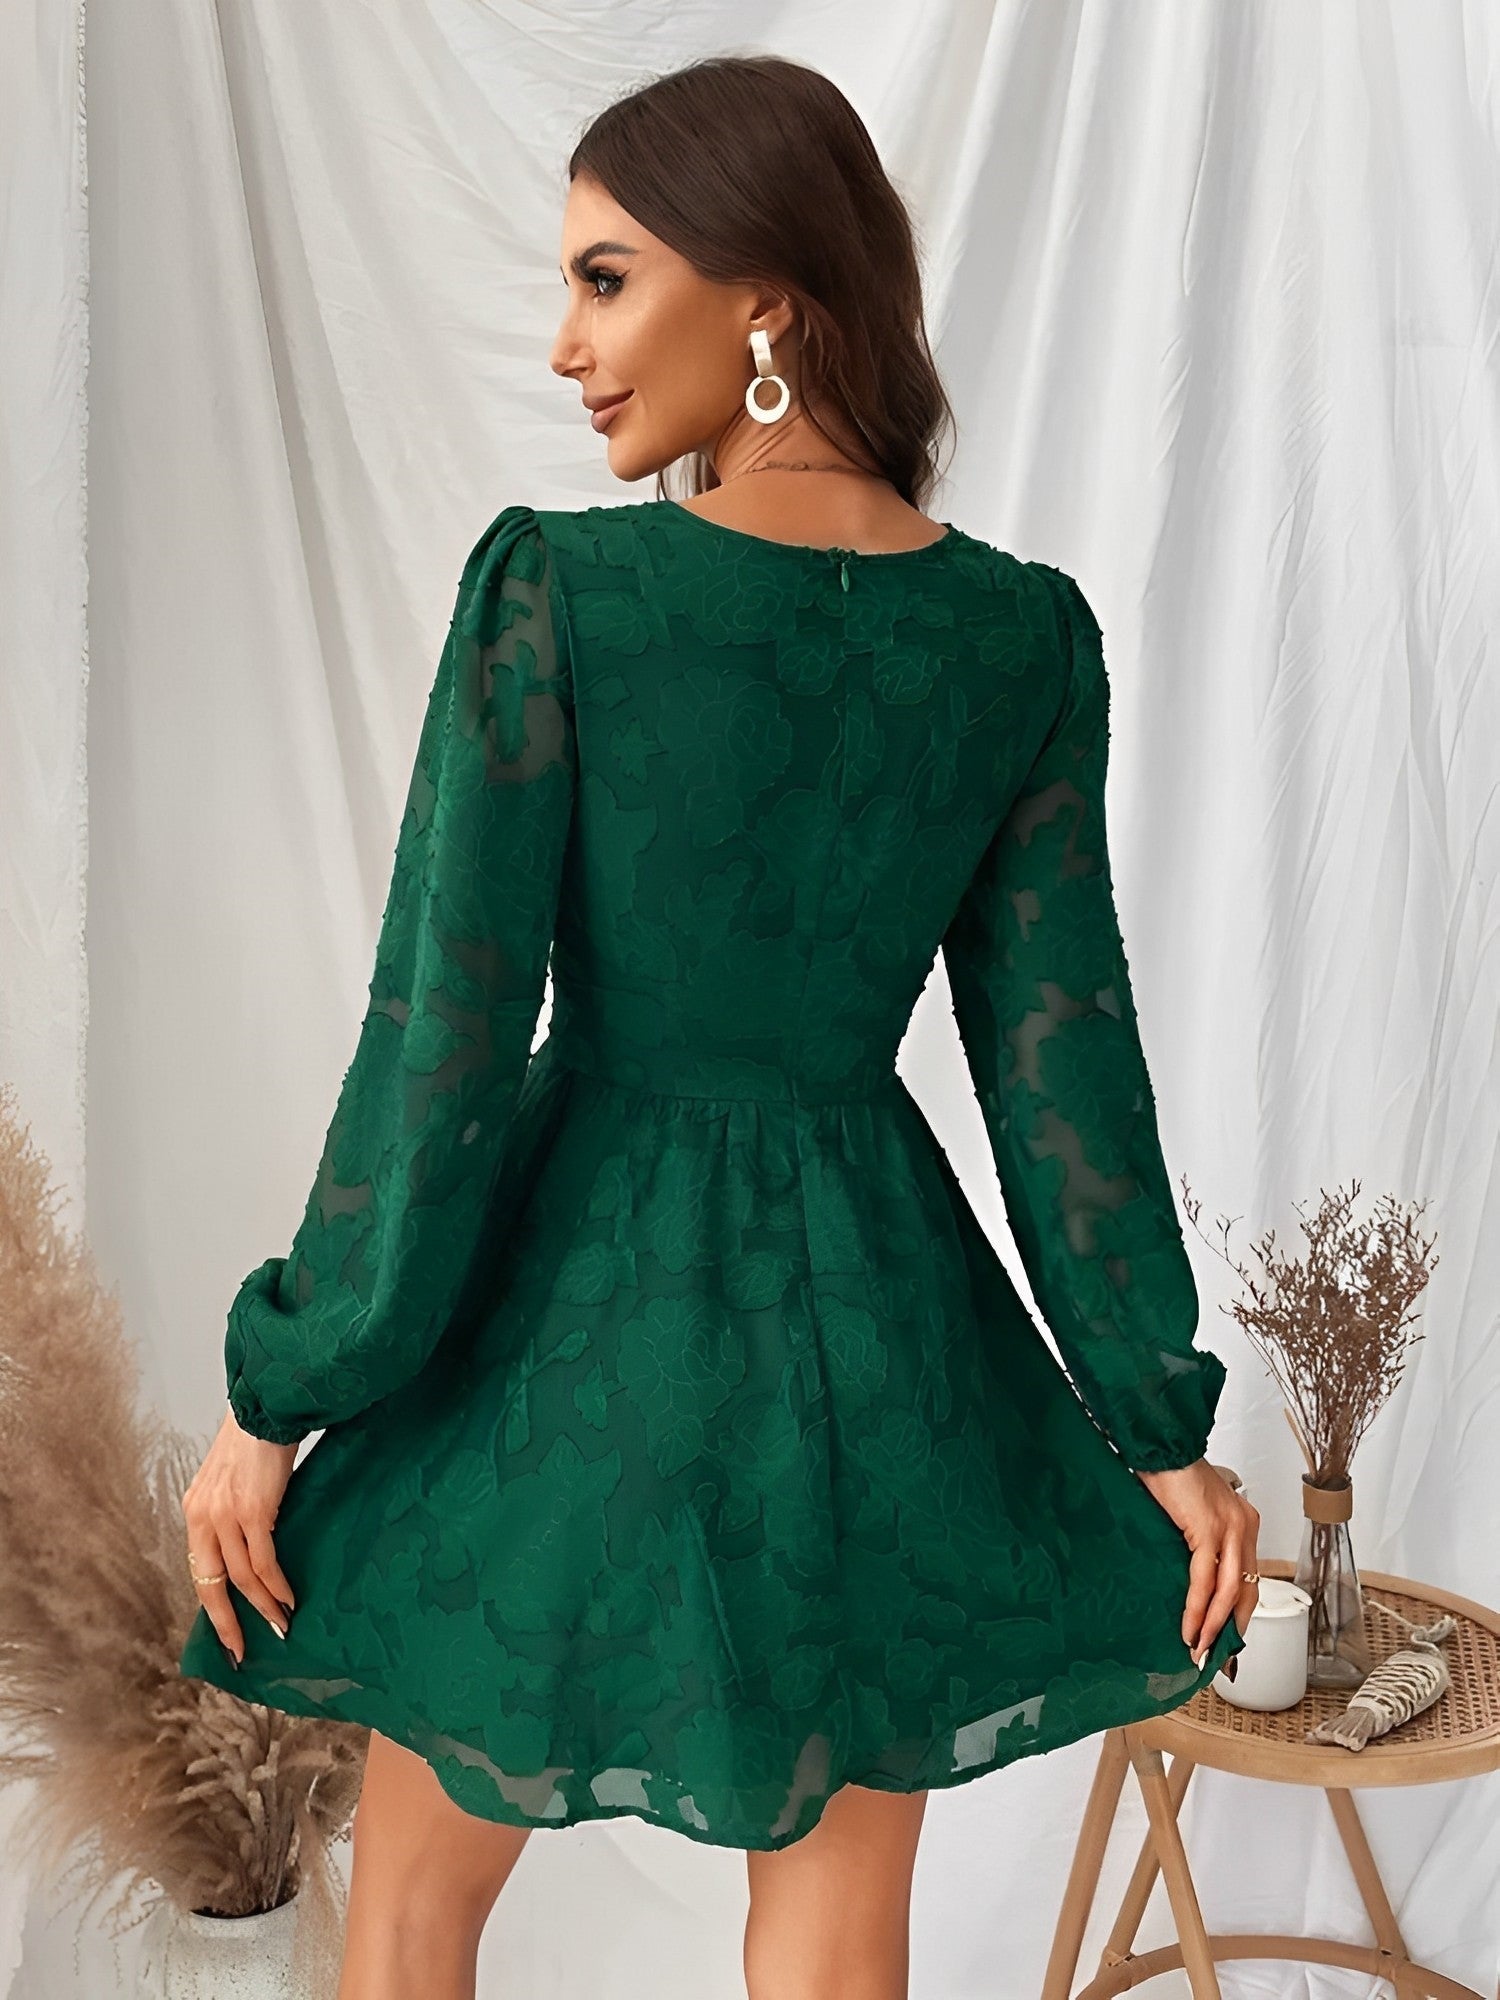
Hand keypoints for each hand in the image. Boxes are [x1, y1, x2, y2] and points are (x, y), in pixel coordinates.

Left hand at [180, 1403, 299, 1663]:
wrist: (267, 1406)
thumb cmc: (257, 1440)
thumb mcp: (233, 1479)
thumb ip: (233, 1511)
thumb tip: (254, 1545)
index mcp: (195, 1509)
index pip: (199, 1571)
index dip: (213, 1608)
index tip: (228, 1635)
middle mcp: (203, 1516)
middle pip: (212, 1584)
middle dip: (229, 1622)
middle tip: (244, 1650)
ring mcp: (226, 1514)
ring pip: (241, 1577)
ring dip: (263, 1606)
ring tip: (282, 1624)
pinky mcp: (253, 1510)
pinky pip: (263, 1561)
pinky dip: (276, 1585)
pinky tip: (288, 1598)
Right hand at [1134, 1457, 1259, 1666]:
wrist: (1162, 1445)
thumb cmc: (1170, 1473)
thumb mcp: (1193, 1511)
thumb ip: (1199, 1539)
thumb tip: (1186, 1572)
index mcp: (1244, 1523)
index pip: (1248, 1579)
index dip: (1238, 1613)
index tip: (1225, 1640)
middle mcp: (1245, 1527)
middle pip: (1246, 1591)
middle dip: (1231, 1629)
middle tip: (1215, 1656)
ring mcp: (1231, 1528)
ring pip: (1229, 1591)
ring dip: (1214, 1626)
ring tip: (1199, 1650)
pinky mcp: (1209, 1529)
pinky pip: (1205, 1580)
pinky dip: (1198, 1608)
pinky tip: (1189, 1627)